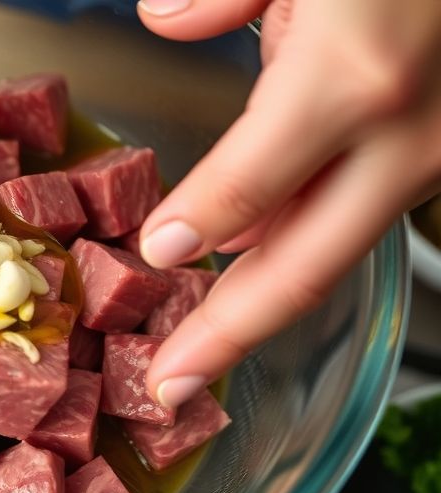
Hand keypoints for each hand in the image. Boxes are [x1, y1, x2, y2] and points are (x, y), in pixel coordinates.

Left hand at [135, 0, 440, 406]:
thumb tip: (165, 19)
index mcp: (352, 84)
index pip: (244, 193)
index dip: (191, 232)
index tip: (153, 256)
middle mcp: (408, 139)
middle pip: (303, 268)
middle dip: (230, 335)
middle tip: (173, 386)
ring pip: (339, 243)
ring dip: (270, 291)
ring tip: (209, 330)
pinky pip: (373, 203)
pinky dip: (314, 230)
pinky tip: (265, 240)